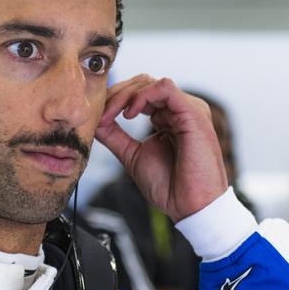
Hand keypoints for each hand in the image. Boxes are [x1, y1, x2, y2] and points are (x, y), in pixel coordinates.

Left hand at [96, 75, 228, 221]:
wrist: (190, 206)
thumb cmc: (169, 187)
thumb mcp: (133, 156)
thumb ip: (116, 136)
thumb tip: (96, 121)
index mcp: (168, 119)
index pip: (139, 94)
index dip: (115, 101)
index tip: (99, 119)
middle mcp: (179, 111)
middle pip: (143, 83)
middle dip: (116, 95)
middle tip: (102, 115)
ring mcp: (188, 109)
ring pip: (150, 83)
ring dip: (124, 96)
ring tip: (112, 115)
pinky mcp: (192, 112)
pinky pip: (164, 87)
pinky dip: (141, 96)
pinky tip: (130, 114)